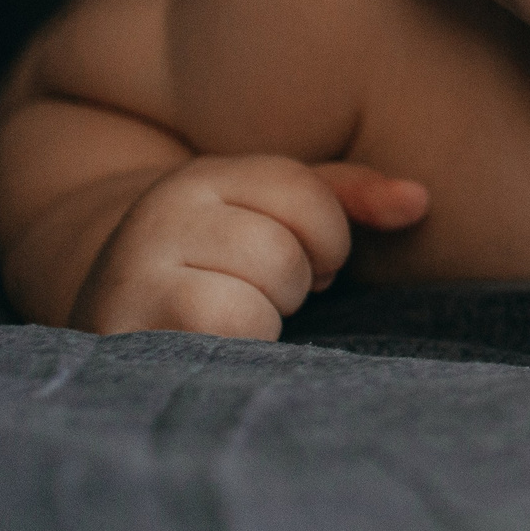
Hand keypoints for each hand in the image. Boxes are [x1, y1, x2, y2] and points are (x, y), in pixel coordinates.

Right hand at [70, 156, 428, 337]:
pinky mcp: (124, 335)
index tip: (318, 261)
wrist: (110, 319)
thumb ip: (348, 198)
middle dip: (295, 283)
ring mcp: (132, 278)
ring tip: (238, 319)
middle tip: (268, 295)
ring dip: (265, 319)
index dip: (329, 235)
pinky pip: (222, 337)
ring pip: (251, 299)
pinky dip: (240, 349)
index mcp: (200, 181)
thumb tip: (418, 202)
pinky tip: (218, 348)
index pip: (300, 192)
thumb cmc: (218, 265)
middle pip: (281, 252)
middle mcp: (157, 219)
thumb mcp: (275, 216)